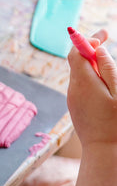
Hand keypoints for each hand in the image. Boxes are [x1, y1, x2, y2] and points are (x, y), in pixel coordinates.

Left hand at [67, 30, 116, 146]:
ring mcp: (72, 99)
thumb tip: (97, 50)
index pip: (76, 52)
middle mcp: (73, 89)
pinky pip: (80, 85)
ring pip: (79, 73)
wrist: (104, 151)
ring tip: (108, 66)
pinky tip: (104, 84)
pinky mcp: (75, 107)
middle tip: (106, 38)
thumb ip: (108, 69)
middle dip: (90, 49)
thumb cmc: (116, 123)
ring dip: (91, 64)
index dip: (87, 39)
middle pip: (76, 61)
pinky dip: (90, 78)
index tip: (104, 34)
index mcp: (83, 83)